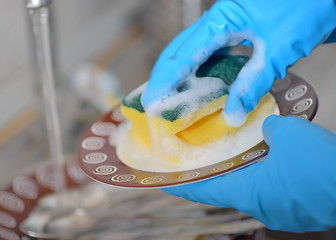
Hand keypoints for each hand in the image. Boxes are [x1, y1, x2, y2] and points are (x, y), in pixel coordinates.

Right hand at [141, 0, 335, 125]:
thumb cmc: (307, 8)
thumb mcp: (277, 49)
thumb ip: (253, 82)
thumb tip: (232, 115)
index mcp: (221, 19)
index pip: (183, 54)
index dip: (165, 80)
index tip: (152, 102)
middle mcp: (218, 21)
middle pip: (181, 50)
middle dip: (165, 76)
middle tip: (155, 102)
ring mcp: (227, 24)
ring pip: (193, 51)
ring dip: (181, 74)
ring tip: (171, 97)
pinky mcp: (238, 31)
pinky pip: (211, 52)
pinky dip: (202, 71)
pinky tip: (201, 85)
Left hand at [163, 115, 335, 231]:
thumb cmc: (319, 165)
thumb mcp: (288, 135)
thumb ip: (270, 128)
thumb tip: (267, 126)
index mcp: (249, 193)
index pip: (205, 189)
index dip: (184, 185)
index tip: (165, 181)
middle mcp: (260, 205)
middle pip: (225, 189)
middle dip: (210, 175)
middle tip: (196, 160)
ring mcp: (279, 209)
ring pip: (249, 189)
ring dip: (237, 174)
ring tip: (227, 156)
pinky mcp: (296, 206)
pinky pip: (270, 189)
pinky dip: (260, 175)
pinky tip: (264, 160)